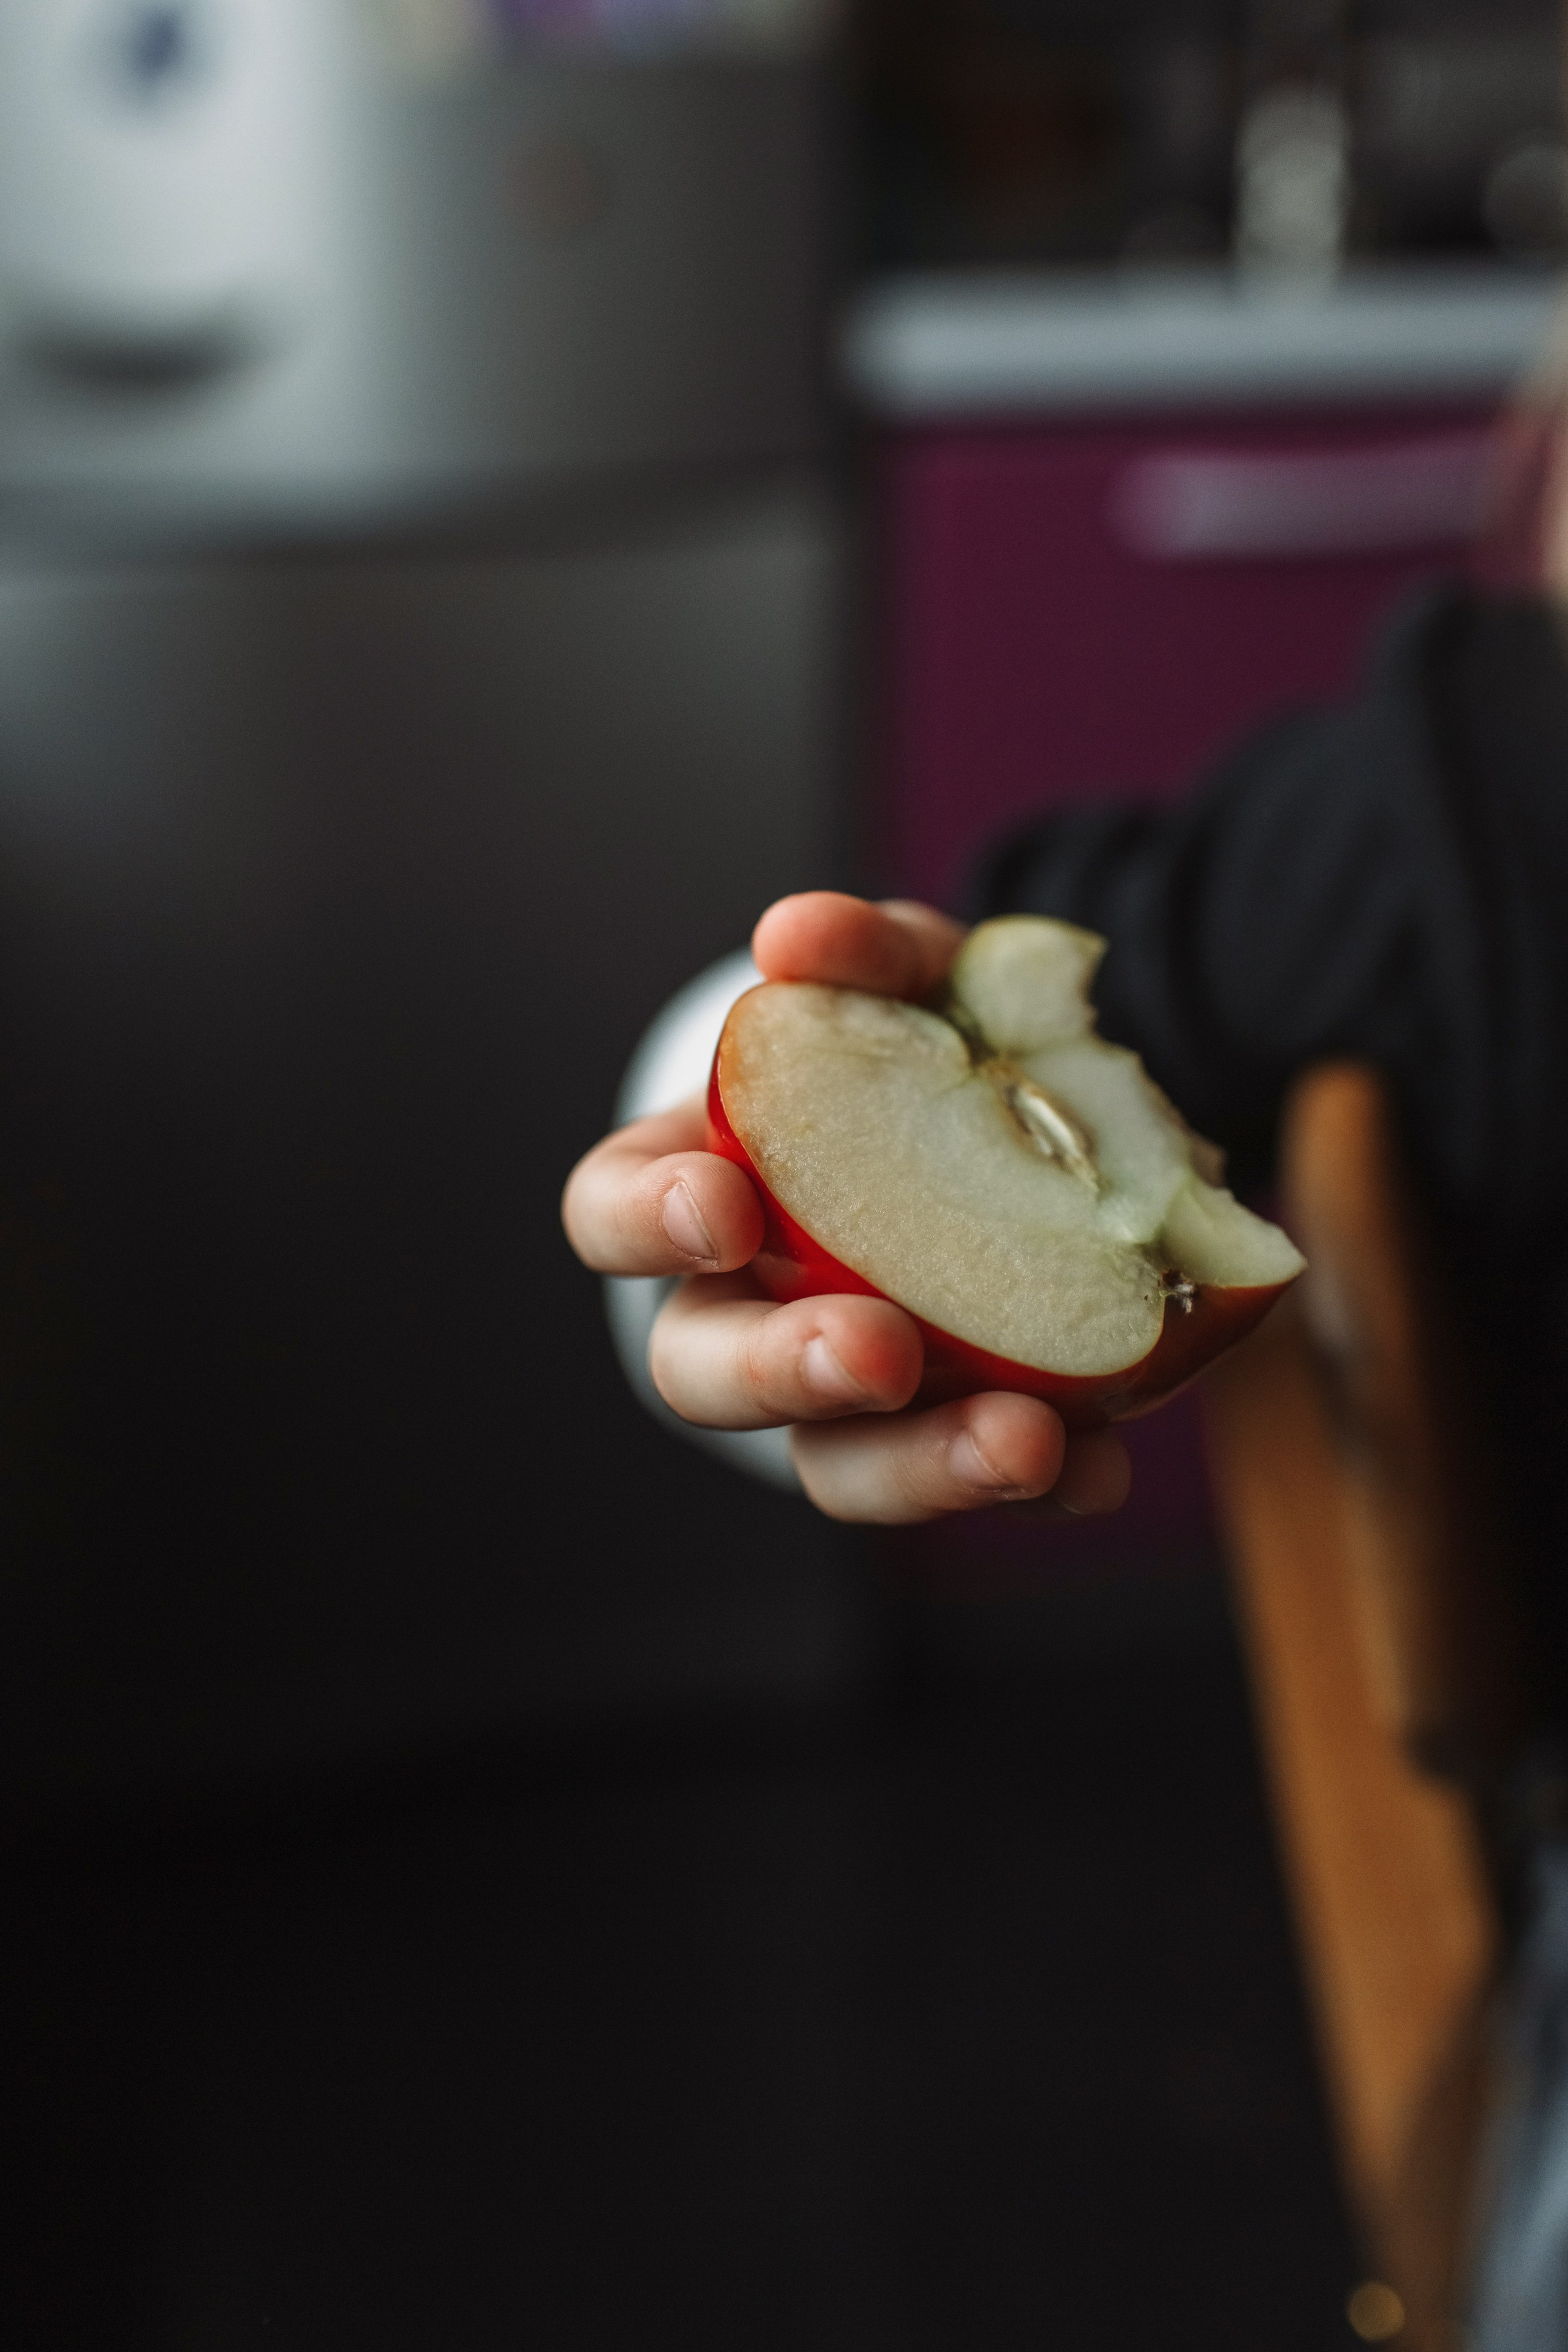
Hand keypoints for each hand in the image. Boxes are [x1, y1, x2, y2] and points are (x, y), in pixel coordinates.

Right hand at [561, 892, 1131, 1525]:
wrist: (1056, 1123)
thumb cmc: (926, 1049)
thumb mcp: (908, 980)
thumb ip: (860, 951)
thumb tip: (796, 933)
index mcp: (696, 1188)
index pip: (613, 1214)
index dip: (650, 1221)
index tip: (725, 1208)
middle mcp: (747, 1308)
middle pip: (705, 1373)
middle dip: (785, 1370)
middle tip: (877, 1351)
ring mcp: (850, 1389)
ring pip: (837, 1463)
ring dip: (921, 1465)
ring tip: (1022, 1445)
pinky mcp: (952, 1429)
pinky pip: (974, 1476)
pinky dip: (1047, 1480)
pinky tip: (1100, 1468)